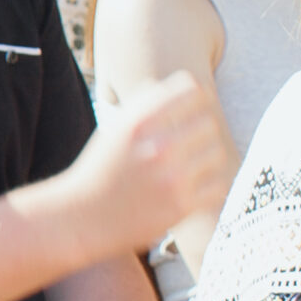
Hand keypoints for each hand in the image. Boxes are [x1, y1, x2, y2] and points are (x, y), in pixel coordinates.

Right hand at [57, 72, 235, 259]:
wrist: (82, 217)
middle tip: (192, 139)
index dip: (195, 95)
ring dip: (207, 156)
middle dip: (201, 128)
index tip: (192, 105)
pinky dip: (211, 184)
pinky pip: (218, 185)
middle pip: (208, 121)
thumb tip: (183, 83)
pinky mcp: (181, 207)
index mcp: (138, 123)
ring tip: (195, 162)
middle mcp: (157, 147)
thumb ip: (146, 103)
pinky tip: (197, 184)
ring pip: (216, 152)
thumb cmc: (100, 169)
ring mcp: (172, 178)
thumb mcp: (114, 129)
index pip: (190, 91)